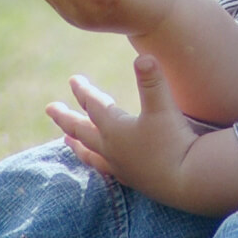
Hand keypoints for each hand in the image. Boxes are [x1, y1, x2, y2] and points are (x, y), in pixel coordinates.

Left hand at [47, 55, 197, 204]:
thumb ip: (152, 82)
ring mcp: (120, 166)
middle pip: (81, 131)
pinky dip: (97, 163)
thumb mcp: (164, 108)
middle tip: (50, 109)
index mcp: (115, 129)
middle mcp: (112, 149)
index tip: (73, 79)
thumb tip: (143, 57)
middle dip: (66, 118)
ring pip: (90, 154)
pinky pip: (105, 170)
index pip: (93, 105)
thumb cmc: (174, 142)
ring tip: (66, 141)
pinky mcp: (132, 179)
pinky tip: (101, 163)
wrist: (188, 181)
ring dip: (76, 144)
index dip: (83, 91)